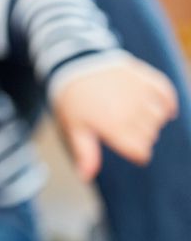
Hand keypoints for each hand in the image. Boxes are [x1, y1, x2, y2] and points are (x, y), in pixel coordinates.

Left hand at [53, 57, 178, 179]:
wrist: (76, 63)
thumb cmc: (73, 100)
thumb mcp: (75, 127)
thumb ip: (85, 153)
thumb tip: (86, 177)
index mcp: (114, 127)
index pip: (140, 151)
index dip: (136, 152)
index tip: (128, 147)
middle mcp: (131, 112)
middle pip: (150, 136)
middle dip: (139, 135)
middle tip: (123, 125)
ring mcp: (141, 94)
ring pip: (160, 117)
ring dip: (151, 119)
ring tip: (133, 113)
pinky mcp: (148, 78)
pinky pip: (168, 94)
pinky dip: (166, 102)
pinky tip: (159, 105)